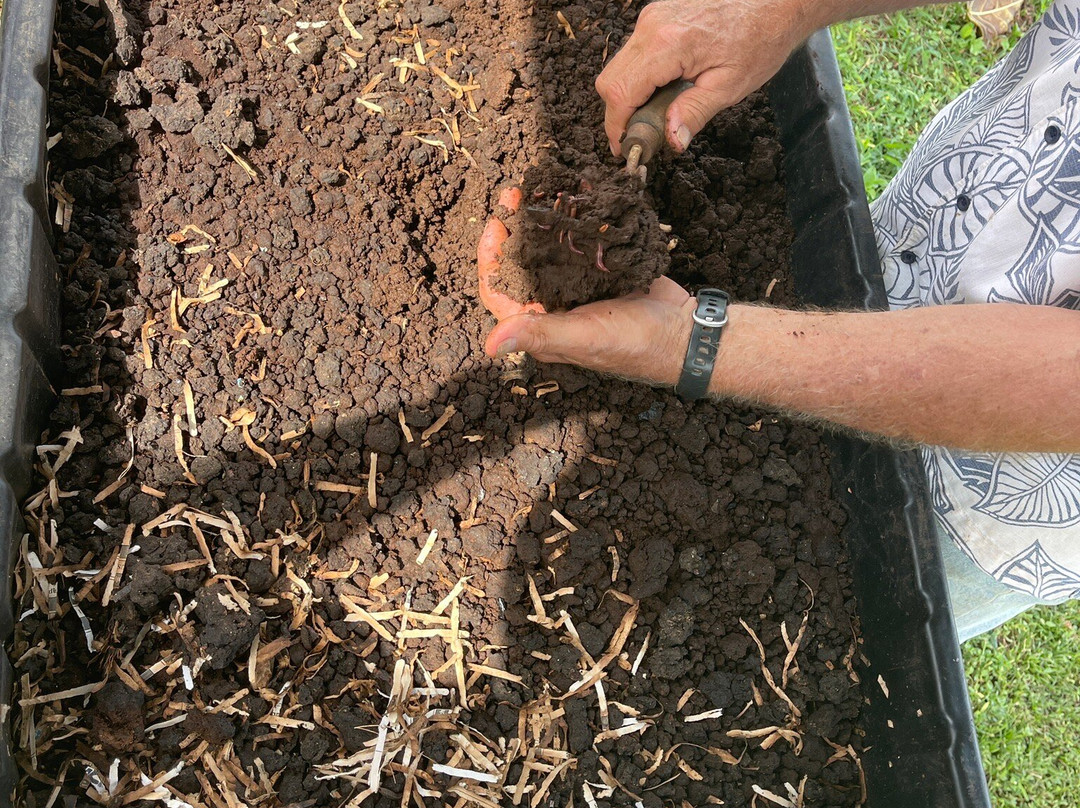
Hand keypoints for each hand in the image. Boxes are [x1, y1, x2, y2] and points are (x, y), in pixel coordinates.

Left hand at [477, 187, 693, 384]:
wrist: (686, 334)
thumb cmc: (634, 344)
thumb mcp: (585, 337)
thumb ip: (541, 334)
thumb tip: (489, 345)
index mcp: (541, 325)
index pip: (500, 292)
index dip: (491, 260)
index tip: (496, 224)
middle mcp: (554, 304)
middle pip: (521, 263)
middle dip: (515, 228)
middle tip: (516, 192)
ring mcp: (579, 285)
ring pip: (550, 248)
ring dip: (543, 218)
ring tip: (539, 187)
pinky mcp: (601, 270)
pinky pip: (581, 241)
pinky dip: (576, 217)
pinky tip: (573, 194)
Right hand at [596, 0, 816, 155]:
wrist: (771, 6)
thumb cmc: (757, 41)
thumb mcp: (728, 87)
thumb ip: (694, 113)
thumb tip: (670, 140)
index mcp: (668, 45)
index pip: (620, 92)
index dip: (616, 126)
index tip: (624, 148)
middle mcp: (652, 27)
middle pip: (610, 81)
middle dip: (619, 114)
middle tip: (641, 135)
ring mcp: (651, 19)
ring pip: (618, 68)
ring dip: (629, 97)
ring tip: (655, 114)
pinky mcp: (655, 18)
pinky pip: (632, 55)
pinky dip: (639, 79)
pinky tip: (662, 90)